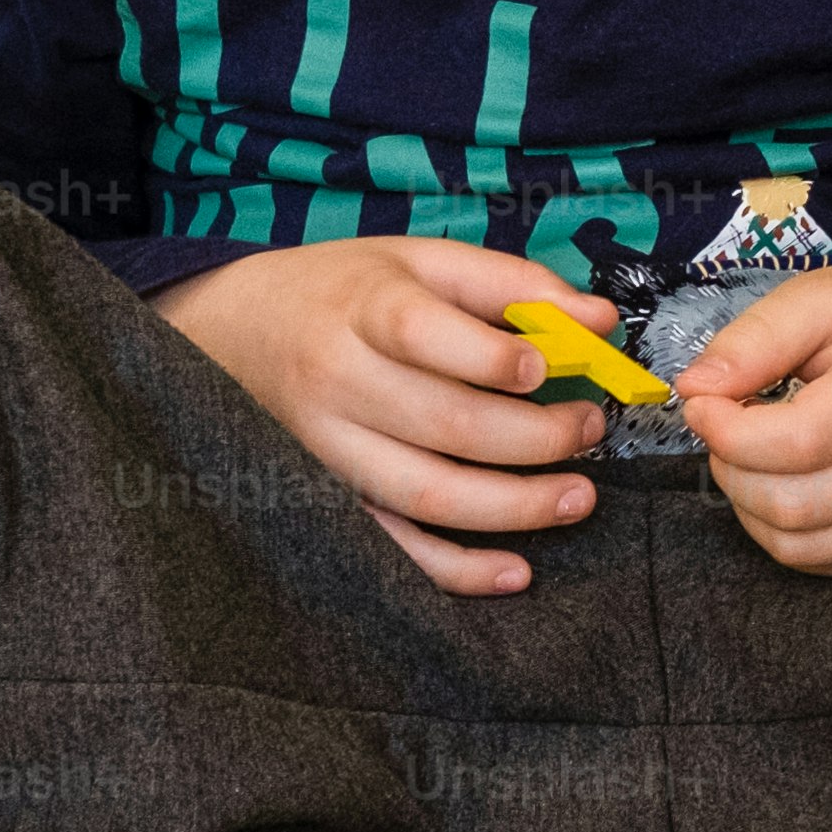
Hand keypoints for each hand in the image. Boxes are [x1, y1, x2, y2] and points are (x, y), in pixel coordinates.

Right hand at [153, 232, 611, 593]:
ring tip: (579, 496)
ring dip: (514, 506)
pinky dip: (458, 570)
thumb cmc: (343, 291)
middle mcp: (340, 381)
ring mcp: (331, 449)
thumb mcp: (418, 260)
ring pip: (427, 494)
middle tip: (589, 428)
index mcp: (363, 308)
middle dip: (535, 436)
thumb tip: (600, 319)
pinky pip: (395, 548)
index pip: (422, 332)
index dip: (491, 357)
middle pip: (444, 422)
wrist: (231, 330)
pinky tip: (516, 571)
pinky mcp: (330, 497)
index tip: (547, 368)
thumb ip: (510, 284)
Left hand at [678, 261, 831, 578]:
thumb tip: (693, 389)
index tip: (704, 404)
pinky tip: (788, 484)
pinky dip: (786, 532)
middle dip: (731, 470)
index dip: (726, 432)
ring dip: (751, 506)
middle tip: (727, 429)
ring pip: (798, 546)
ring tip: (755, 457)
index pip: (793, 445)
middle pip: (788, 505)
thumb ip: (754, 340)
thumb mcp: (825, 300)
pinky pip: (824, 562)